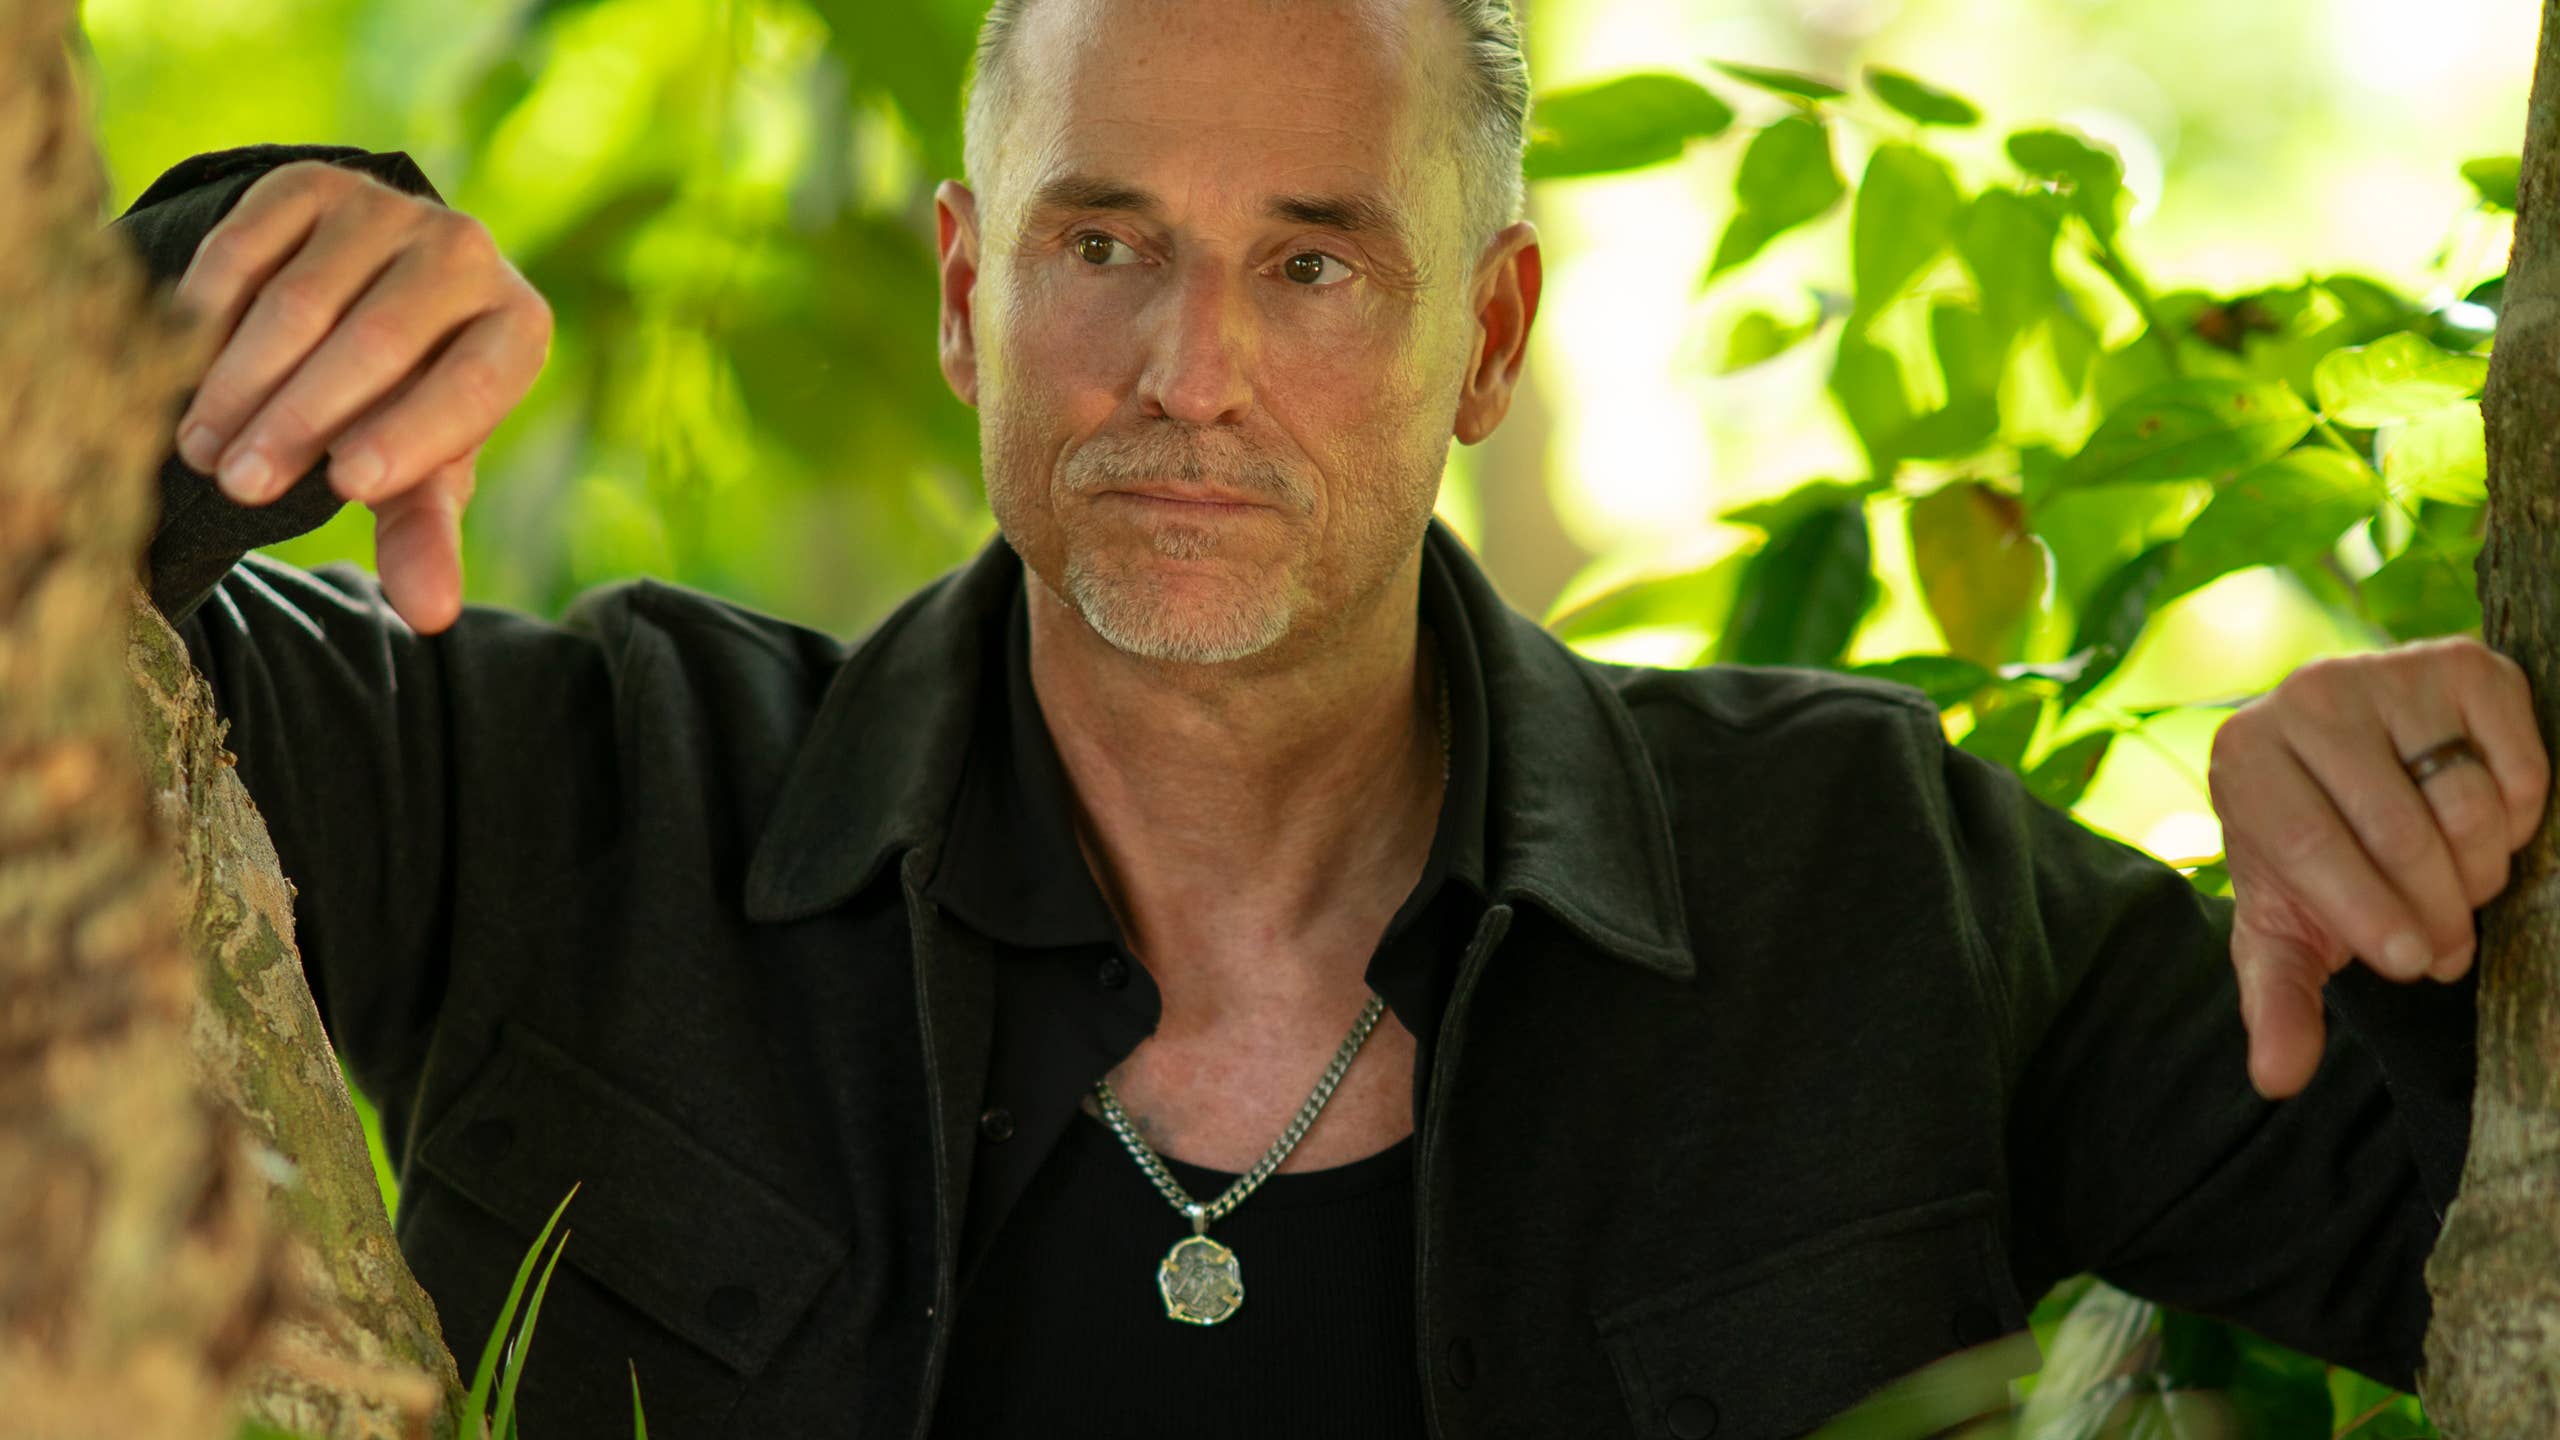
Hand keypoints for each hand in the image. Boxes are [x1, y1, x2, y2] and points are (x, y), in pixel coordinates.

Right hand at [169, 160, 551, 633]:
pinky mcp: (310, 184)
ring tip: (205, 449)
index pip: (470, 386)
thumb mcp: (425, 470)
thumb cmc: (409, 404)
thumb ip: (426, 533)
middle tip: (241, 486)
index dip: (410, 436)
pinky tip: (183, 374)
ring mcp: (385, 210)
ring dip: (241, 381)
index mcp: (516, 328)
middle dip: (300, 420)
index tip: (344, 487)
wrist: (374, 292)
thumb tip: (430, 615)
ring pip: (301, 301)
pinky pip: (247, 249)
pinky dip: (209, 316)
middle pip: (376, 343)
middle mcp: (465, 253)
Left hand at [2209, 636, 2548, 1099]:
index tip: (2414, 965)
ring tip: (2460, 887)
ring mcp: (2386, 671)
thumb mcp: (2287, 925)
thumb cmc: (2316, 855)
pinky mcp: (2463, 664)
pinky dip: (2523, 816)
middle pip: (2397, 829)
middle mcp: (2305, 697)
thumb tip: (2276, 1078)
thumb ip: (2278, 998)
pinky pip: (2521, 764)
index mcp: (2244, 758)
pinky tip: (2491, 830)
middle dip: (2436, 908)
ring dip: (2480, 869)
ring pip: (2466, 801)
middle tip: (2446, 946)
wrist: (2358, 767)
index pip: (2308, 845)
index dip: (2368, 913)